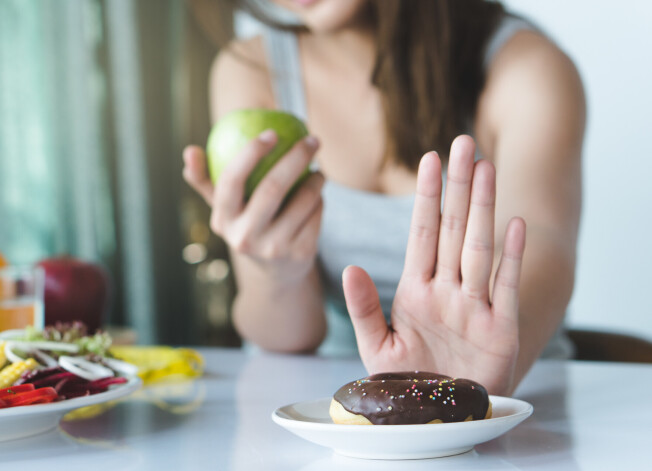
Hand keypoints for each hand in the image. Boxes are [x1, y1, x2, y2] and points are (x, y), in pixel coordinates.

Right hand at [182, 131, 324, 283]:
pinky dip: (320, 200)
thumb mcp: (225, 208)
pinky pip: (316, 214)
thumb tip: (190, 150)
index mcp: (223, 220)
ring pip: (302, 200)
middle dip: (295, 157)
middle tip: (311, 140)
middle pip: (272, 187)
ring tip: (317, 170)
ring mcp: (273, 248)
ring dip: (316, 179)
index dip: (250, 153)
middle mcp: (245, 237)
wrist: (276, 271)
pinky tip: (319, 195)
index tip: (271, 133)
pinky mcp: (300, 254)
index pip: (231, 180)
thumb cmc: (248, 225)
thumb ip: (205, 180)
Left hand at [342, 135, 525, 395]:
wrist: (440, 417)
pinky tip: (515, 224)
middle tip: (462, 143)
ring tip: (486, 168)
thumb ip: (364, 307)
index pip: (421, 234)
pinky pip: (506, 288)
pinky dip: (511, 258)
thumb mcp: (377, 346)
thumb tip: (349, 266)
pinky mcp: (500, 330)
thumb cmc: (409, 382)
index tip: (428, 160)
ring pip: (478, 248)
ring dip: (482, 209)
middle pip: (452, 229)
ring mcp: (475, 307)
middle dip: (457, 187)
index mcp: (416, 291)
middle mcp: (447, 291)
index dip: (425, 197)